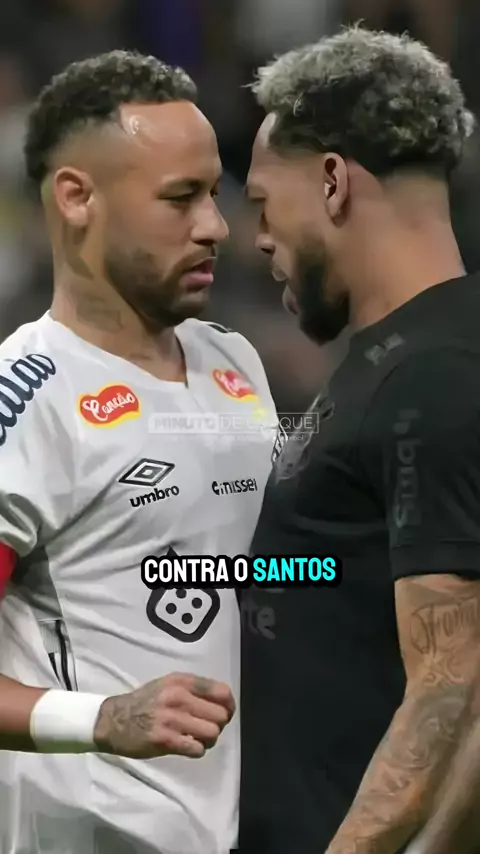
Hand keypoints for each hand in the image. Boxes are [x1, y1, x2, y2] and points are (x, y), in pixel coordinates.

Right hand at [93, 672, 234, 758]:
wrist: (113, 720)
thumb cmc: (144, 702)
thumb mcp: (168, 685)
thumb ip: (193, 690)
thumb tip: (222, 703)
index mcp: (182, 681)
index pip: (222, 692)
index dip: (229, 706)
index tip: (224, 715)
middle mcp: (179, 697)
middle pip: (221, 715)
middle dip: (218, 725)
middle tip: (206, 729)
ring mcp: (172, 719)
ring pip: (212, 733)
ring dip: (208, 740)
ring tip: (197, 739)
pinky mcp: (165, 740)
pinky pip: (197, 749)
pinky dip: (196, 750)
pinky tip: (187, 747)